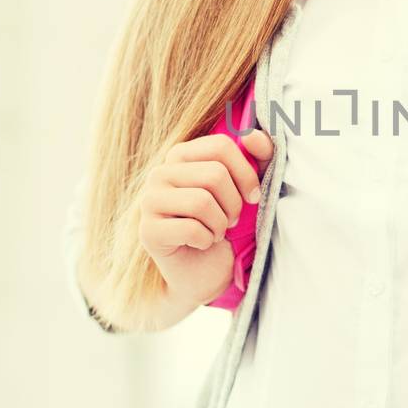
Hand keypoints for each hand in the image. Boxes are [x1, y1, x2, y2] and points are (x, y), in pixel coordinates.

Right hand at [138, 129, 273, 305]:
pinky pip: (191, 229)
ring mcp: (149, 201)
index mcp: (182, 155)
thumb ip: (259, 158)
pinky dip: (206, 240)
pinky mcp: (148, 231)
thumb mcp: (249, 188)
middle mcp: (160, 173)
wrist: (204, 272)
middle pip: (214, 174)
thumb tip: (253, 135)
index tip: (252, 196)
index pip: (220, 146)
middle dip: (234, 204)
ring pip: (202, 202)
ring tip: (216, 231)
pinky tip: (202, 243)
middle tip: (231, 220)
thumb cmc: (227, 225)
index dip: (246, 173)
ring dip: (220, 224)